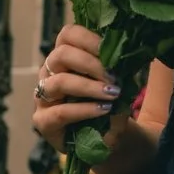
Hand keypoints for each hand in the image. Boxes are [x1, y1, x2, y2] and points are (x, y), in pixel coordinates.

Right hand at [32, 24, 128, 153]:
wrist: (108, 138)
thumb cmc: (111, 103)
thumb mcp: (118, 81)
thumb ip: (118, 65)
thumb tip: (129, 49)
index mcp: (65, 57)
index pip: (68, 35)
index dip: (89, 39)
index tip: (112, 52)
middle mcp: (49, 73)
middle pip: (61, 54)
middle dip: (91, 63)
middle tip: (114, 77)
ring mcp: (43, 97)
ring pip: (59, 82)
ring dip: (89, 86)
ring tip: (112, 93)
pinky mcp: (43, 122)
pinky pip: (61, 112)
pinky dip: (85, 110)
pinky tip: (104, 110)